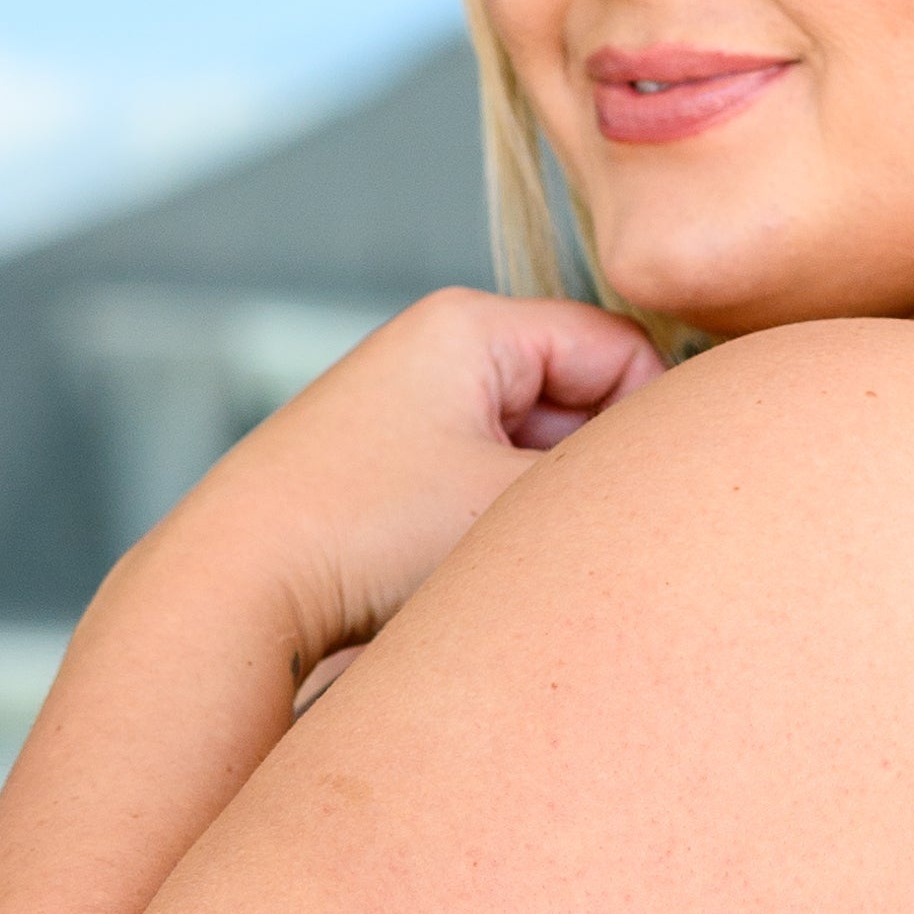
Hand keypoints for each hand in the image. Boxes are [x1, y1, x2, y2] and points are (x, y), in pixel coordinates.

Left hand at [169, 288, 663, 677]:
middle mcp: (433, 352)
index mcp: (470, 325)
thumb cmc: (367, 536)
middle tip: (599, 547)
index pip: (618, 350)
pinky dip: (497, 531)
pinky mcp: (384, 472)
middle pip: (574, 400)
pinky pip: (477, 488)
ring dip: (546, 509)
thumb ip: (613, 485)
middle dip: (594, 474)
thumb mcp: (513, 506)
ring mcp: (405, 413)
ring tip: (534, 571)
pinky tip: (487, 584)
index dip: (653, 427)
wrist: (231, 589)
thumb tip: (682, 487)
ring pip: (528, 453)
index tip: (655, 505)